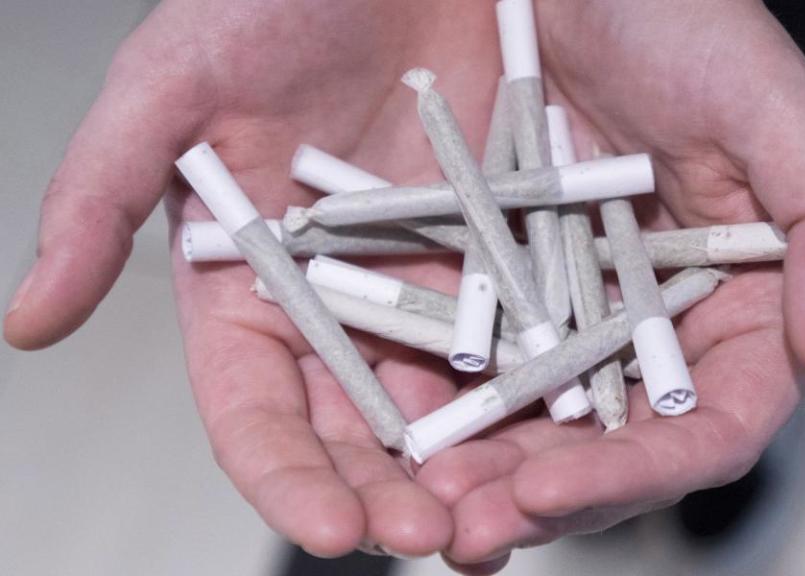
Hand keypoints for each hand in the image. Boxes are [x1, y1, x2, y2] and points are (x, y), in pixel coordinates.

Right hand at [3, 0, 510, 558]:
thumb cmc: (278, 1)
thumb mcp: (174, 87)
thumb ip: (98, 199)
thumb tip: (26, 320)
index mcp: (249, 292)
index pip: (257, 414)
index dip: (288, 480)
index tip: (330, 530)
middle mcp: (336, 307)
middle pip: (358, 430)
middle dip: (389, 495)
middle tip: (432, 538)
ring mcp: (423, 288)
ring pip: (446, 405)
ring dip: (471, 467)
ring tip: (503, 512)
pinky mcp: (498, 260)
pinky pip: (522, 338)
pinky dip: (539, 390)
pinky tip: (566, 432)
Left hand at [413, 0, 804, 571]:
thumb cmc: (666, 14)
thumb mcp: (764, 100)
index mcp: (720, 302)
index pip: (705, 423)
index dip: (641, 470)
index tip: (561, 488)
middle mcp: (633, 324)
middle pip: (600, 448)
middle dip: (540, 500)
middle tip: (473, 531)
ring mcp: (548, 313)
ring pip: (519, 426)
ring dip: (471, 479)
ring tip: (419, 508)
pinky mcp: (473, 286)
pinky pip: (446, 363)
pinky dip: (420, 406)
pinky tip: (383, 438)